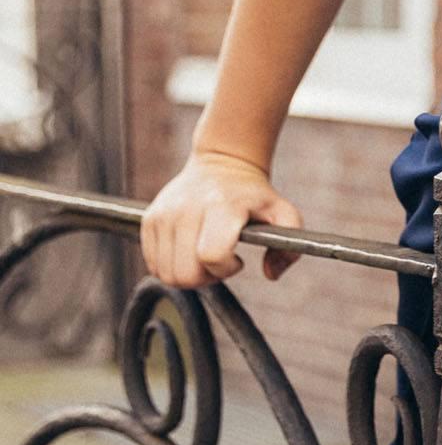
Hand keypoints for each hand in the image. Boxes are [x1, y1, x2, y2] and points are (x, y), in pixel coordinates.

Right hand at [140, 150, 304, 287]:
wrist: (221, 165)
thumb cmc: (253, 195)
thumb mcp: (283, 214)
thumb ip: (288, 249)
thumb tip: (271, 274)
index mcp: (221, 207)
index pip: (212, 256)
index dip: (226, 269)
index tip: (238, 260)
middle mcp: (187, 210)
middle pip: (185, 273)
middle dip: (206, 278)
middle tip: (221, 263)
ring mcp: (164, 214)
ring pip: (167, 274)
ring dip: (189, 274)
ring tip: (206, 256)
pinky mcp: (149, 220)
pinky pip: (153, 265)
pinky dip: (172, 267)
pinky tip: (190, 251)